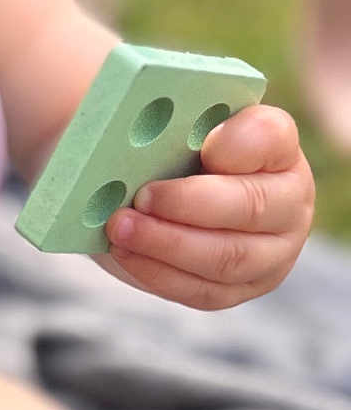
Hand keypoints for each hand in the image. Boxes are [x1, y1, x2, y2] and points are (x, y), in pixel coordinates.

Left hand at [102, 104, 314, 309]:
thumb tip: (144, 129)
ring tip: (121, 228)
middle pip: (250, 206)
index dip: (237, 142)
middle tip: (141, 197)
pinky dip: (160, 274)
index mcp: (276, 144)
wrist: (164, 198)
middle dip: (188, 204)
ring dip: (168, 244)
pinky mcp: (243, 287)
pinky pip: (204, 291)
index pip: (268, 135)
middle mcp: (289, 198)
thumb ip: (169, 118)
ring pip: (228, 257)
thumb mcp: (172, 124)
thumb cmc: (170, 149)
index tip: (202, 144)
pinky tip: (126, 254)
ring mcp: (274, 250)